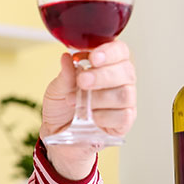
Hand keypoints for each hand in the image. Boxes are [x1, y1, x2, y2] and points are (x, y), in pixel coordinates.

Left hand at [40, 40, 136, 179]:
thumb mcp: (57, 89)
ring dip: (99, 97)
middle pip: (126, 71)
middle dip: (102, 76)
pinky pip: (123, 116)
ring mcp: (124, 102)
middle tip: (82, 81)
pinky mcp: (124, 122)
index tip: (93, 57)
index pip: (119, 51)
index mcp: (106, 65)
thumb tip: (66, 57)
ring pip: (124, 94)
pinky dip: (104, 115)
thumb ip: (65, 74)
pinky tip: (90, 116)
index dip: (110, 52)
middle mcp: (119, 81)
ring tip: (77, 102)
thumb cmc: (62, 106)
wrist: (58, 132)